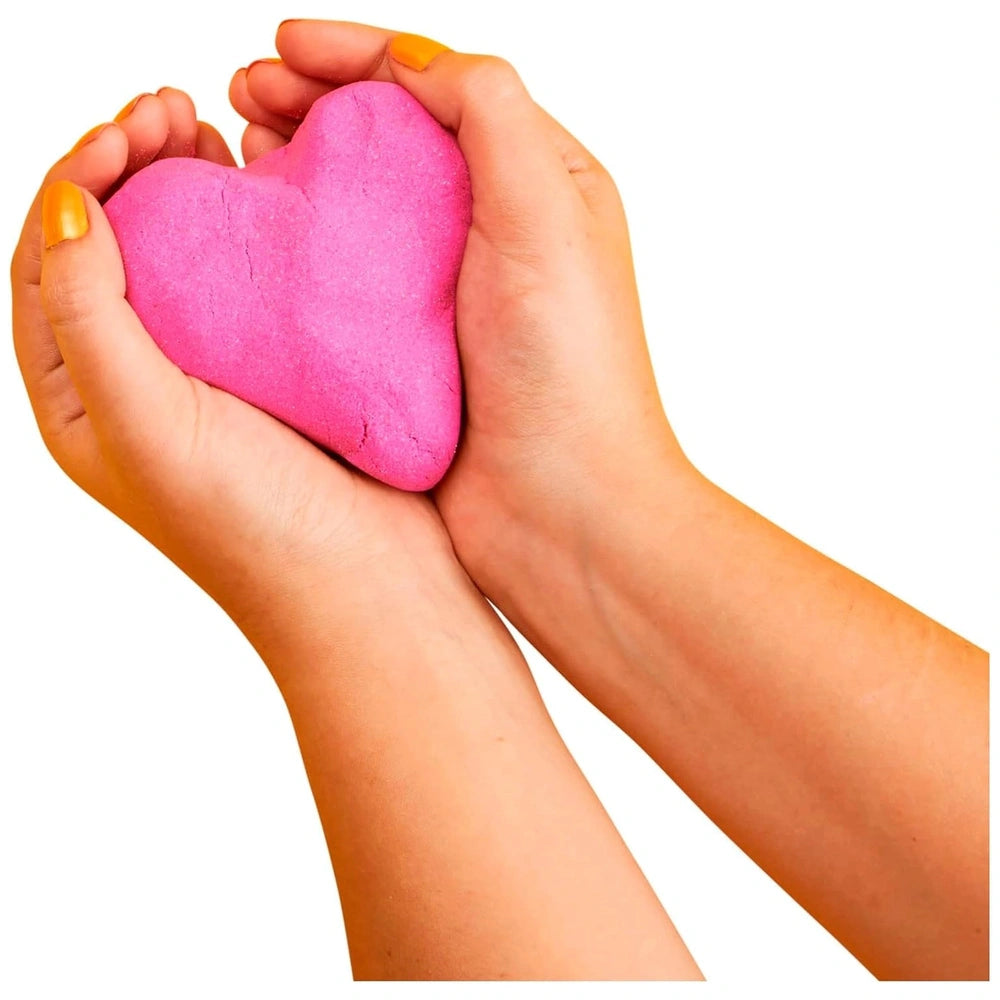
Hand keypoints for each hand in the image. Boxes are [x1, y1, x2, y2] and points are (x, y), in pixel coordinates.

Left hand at [12, 87, 460, 659]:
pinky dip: (251, 230)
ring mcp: (215, 376)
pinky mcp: (281, 374)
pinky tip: (273, 195)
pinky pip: (250, 283)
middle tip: (175, 110)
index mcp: (85, 400)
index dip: (79, 180)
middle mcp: (141, 382)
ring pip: (186, 257)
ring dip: (190, 189)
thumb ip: (92, 319)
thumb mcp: (147, 426)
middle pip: (114, 248)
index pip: (52, 265)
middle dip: (130, 166)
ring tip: (216, 136)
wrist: (370, 590)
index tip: (131, 127)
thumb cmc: (256, 529)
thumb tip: (70, 209)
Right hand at [229, 22, 693, 618]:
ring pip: (361, 204)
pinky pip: (345, 280)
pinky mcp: (411, 351)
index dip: (359, 56)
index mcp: (539, 186)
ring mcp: (449, 294)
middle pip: (392, 138)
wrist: (560, 512)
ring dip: (300, 166)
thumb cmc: (568, 371)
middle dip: (316, 101)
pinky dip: (300, 248)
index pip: (440, 88)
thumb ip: (490, 113)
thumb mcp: (545, 217)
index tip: (279, 45)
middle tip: (241, 92)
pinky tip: (259, 237)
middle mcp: (495, 231)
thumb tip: (410, 59)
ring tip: (236, 144)